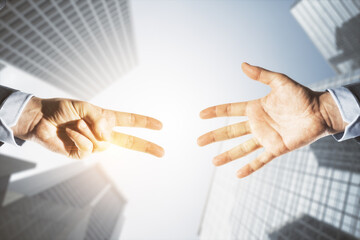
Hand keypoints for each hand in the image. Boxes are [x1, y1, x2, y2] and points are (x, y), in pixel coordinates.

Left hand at [12, 97, 163, 158]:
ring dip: (87, 131)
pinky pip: (88, 148)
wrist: (40, 119)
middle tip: (162, 152)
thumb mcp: (84, 107)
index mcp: (105, 120)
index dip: (144, 122)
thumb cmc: (61, 109)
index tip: (160, 125)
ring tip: (74, 124)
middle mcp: (102, 133)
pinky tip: (69, 133)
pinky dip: (79, 138)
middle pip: (129, 141)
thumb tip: (108, 138)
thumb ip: (100, 120)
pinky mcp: (82, 154)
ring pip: (102, 143)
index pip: (129, 121)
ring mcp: (93, 145)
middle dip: (146, 145)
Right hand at [198, 62, 346, 177]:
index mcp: (255, 108)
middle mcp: (257, 124)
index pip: (230, 110)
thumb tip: (242, 64)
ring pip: (241, 148)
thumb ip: (261, 75)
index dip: (215, 112)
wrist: (320, 112)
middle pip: (230, 131)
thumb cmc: (301, 95)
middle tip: (198, 141)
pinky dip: (250, 167)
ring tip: (213, 162)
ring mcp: (265, 138)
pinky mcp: (276, 148)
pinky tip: (238, 174)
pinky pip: (261, 160)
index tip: (201, 114)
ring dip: (227, 155)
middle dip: (214, 136)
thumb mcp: (280, 82)